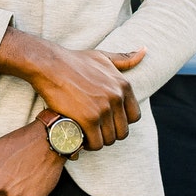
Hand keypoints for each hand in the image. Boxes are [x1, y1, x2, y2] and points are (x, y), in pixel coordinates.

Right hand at [0, 27, 144, 150]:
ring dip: (98, 141)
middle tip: (95, 131)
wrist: (50, 65)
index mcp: (123, 85)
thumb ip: (124, 59)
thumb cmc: (74, 61)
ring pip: (110, 139)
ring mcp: (103, 109)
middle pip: (123, 131)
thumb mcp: (103, 57)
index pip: (134, 116)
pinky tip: (80, 138)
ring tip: (87, 136)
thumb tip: (144, 51)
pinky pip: (96, 143)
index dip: (121, 122)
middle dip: (110, 134)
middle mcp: (116, 97)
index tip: (108, 122)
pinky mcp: (88, 119)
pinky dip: (89, 145)